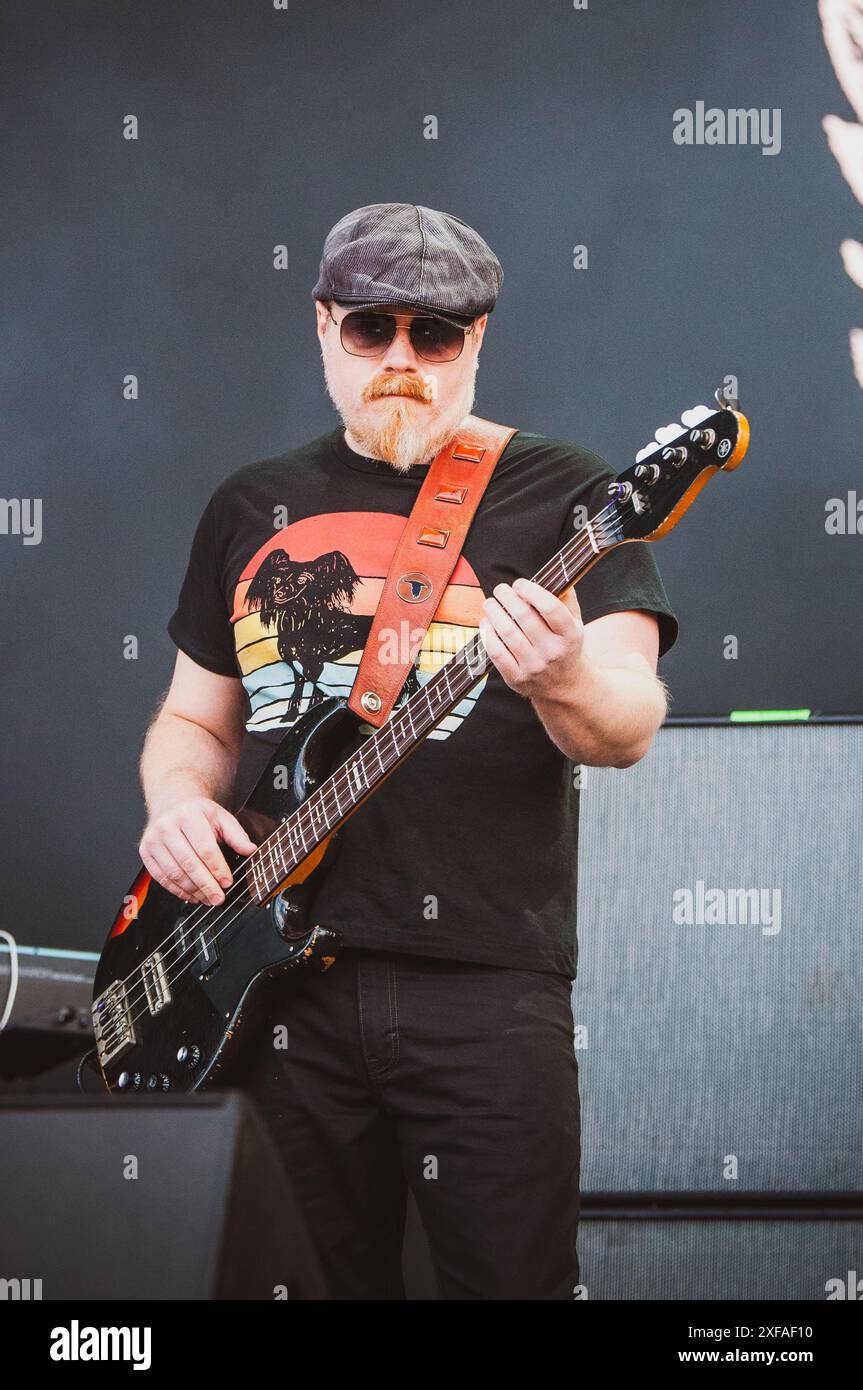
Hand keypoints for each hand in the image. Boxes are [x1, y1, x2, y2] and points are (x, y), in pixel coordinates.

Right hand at [139, 797, 257, 905]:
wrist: (172, 803)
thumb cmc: (198, 813)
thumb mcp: (221, 817)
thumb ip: (236, 834)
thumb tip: (250, 850)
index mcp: (188, 815)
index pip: (204, 848)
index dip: (217, 868)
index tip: (227, 882)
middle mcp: (167, 826)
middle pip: (188, 863)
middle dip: (206, 884)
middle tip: (218, 898)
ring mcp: (153, 840)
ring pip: (174, 873)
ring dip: (192, 890)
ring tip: (207, 898)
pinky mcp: (145, 852)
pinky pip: (161, 877)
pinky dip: (177, 890)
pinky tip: (192, 895)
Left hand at [479, 577, 585, 700]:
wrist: (564, 687)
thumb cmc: (565, 647)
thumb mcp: (575, 624)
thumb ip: (567, 600)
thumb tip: (557, 573)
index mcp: (570, 635)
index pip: (550, 608)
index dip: (531, 591)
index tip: (519, 584)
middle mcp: (553, 652)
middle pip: (525, 617)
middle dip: (508, 598)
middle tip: (500, 589)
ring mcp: (535, 667)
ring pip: (508, 633)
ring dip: (494, 613)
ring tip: (490, 603)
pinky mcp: (517, 679)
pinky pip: (497, 653)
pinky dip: (487, 635)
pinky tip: (486, 623)